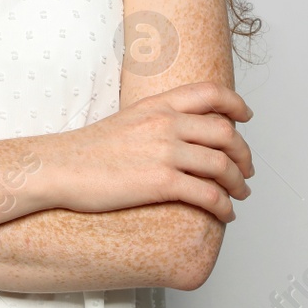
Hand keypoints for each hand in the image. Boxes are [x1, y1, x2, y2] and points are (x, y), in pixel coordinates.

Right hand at [46, 80, 252, 221]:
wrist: (59, 168)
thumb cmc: (88, 150)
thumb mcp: (127, 120)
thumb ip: (157, 121)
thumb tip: (182, 135)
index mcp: (157, 105)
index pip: (210, 93)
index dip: (236, 104)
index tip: (246, 117)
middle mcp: (165, 123)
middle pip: (225, 131)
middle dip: (244, 153)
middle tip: (247, 168)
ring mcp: (164, 152)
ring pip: (222, 164)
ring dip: (239, 182)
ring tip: (241, 194)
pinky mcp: (160, 182)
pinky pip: (208, 194)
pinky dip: (224, 206)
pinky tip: (225, 214)